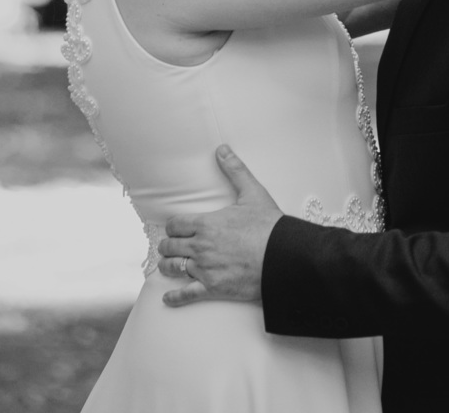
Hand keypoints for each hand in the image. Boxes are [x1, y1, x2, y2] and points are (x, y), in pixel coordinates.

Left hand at [159, 147, 281, 306]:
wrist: (282, 257)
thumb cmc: (268, 225)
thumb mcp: (252, 193)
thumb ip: (234, 170)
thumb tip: (222, 150)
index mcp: (206, 224)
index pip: (175, 225)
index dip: (173, 226)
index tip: (175, 228)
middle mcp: (200, 247)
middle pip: (171, 246)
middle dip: (168, 245)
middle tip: (168, 246)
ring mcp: (205, 269)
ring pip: (174, 268)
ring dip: (167, 266)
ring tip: (166, 265)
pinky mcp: (213, 289)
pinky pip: (187, 295)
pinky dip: (175, 298)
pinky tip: (168, 298)